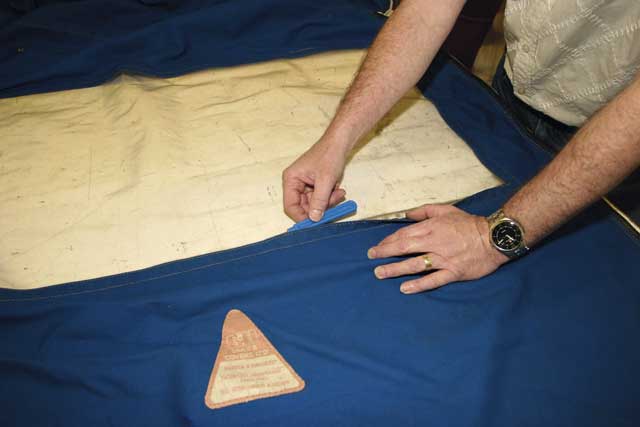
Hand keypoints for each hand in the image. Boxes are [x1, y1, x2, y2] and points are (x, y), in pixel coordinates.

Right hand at [282, 137, 347, 221]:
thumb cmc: (329, 155)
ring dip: (328, 202)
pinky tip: (337, 189)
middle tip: (334, 201)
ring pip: (314, 204)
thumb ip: (319, 201)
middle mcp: (295, 183)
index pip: (290, 206)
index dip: (301, 217)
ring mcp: (305, 185)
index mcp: (291, 180)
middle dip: (320, 207)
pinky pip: (320, 199)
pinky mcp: (314, 186)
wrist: (339, 143)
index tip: (315, 223)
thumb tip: (314, 218)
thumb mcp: (325, 180)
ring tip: (338, 192)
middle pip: (303, 207)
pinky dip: (330, 197)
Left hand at [367, 204, 508, 293]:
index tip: (378, 246)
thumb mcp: (447, 210)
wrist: (495, 237)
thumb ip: (424, 211)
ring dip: (395, 269)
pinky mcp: (453, 272)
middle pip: (404, 248)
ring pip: (415, 264)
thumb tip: (406, 214)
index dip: (388, 241)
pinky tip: (405, 288)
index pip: (404, 234)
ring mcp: (443, 259)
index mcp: (432, 227)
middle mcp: (434, 243)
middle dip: (385, 252)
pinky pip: (433, 280)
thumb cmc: (470, 223)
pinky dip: (419, 285)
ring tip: (380, 273)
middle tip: (371, 257)